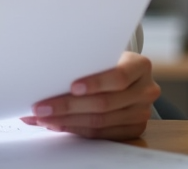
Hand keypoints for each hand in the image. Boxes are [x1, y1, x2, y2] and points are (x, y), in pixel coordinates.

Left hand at [21, 51, 158, 139]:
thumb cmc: (109, 59)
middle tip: (41, 107)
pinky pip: (100, 133)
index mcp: (140, 66)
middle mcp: (145, 90)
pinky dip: (75, 129)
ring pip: (100, 122)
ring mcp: (141, 113)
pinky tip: (56, 124)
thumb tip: (49, 71)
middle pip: (105, 103)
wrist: (129, 74)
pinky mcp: (133, 129)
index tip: (72, 87)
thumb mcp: (104, 52)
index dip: (95, 83)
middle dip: (68, 106)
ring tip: (42, 118)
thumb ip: (88, 60)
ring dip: (66, 121)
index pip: (119, 77)